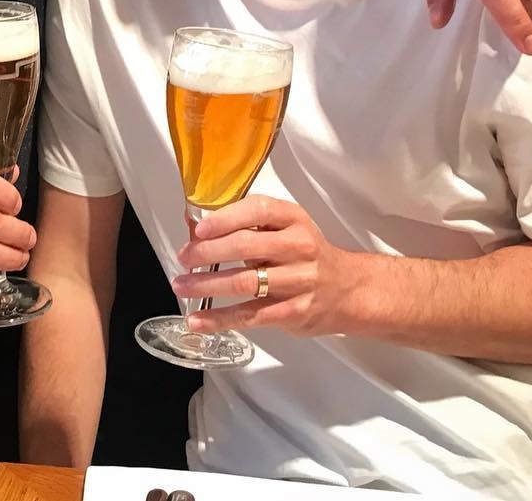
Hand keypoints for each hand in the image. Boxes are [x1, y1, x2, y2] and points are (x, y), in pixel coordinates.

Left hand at [171, 195, 355, 336]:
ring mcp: (298, 280)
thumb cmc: (307, 255)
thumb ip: (251, 228)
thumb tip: (196, 229)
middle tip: (184, 257)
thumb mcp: (288, 229)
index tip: (199, 228)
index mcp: (293, 219)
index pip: (257, 210)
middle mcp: (299, 247)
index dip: (225, 218)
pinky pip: (250, 315)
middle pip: (246, 246)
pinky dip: (220, 319)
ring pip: (244, 281)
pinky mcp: (294, 311)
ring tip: (181, 286)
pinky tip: (198, 320)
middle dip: (207, 252)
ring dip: (206, 285)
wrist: (350, 290)